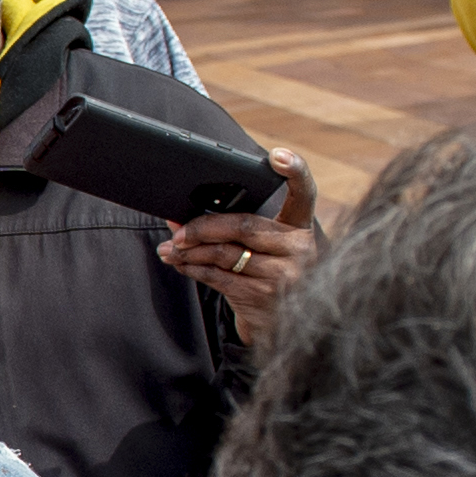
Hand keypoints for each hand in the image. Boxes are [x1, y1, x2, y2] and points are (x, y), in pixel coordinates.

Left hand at [159, 149, 321, 345]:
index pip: (305, 193)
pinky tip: (180, 263)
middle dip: (203, 227)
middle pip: (243, 226)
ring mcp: (281, 275)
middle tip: (177, 229)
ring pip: (224, 254)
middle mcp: (298, 249)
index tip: (278, 155)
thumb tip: (182, 217)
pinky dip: (192, 268)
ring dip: (189, 251)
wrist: (288, 322)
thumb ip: (238, 227)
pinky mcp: (260, 297)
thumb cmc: (272, 271)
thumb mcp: (270, 245)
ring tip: (170, 248)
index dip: (295, 171)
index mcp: (302, 227)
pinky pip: (217, 277)